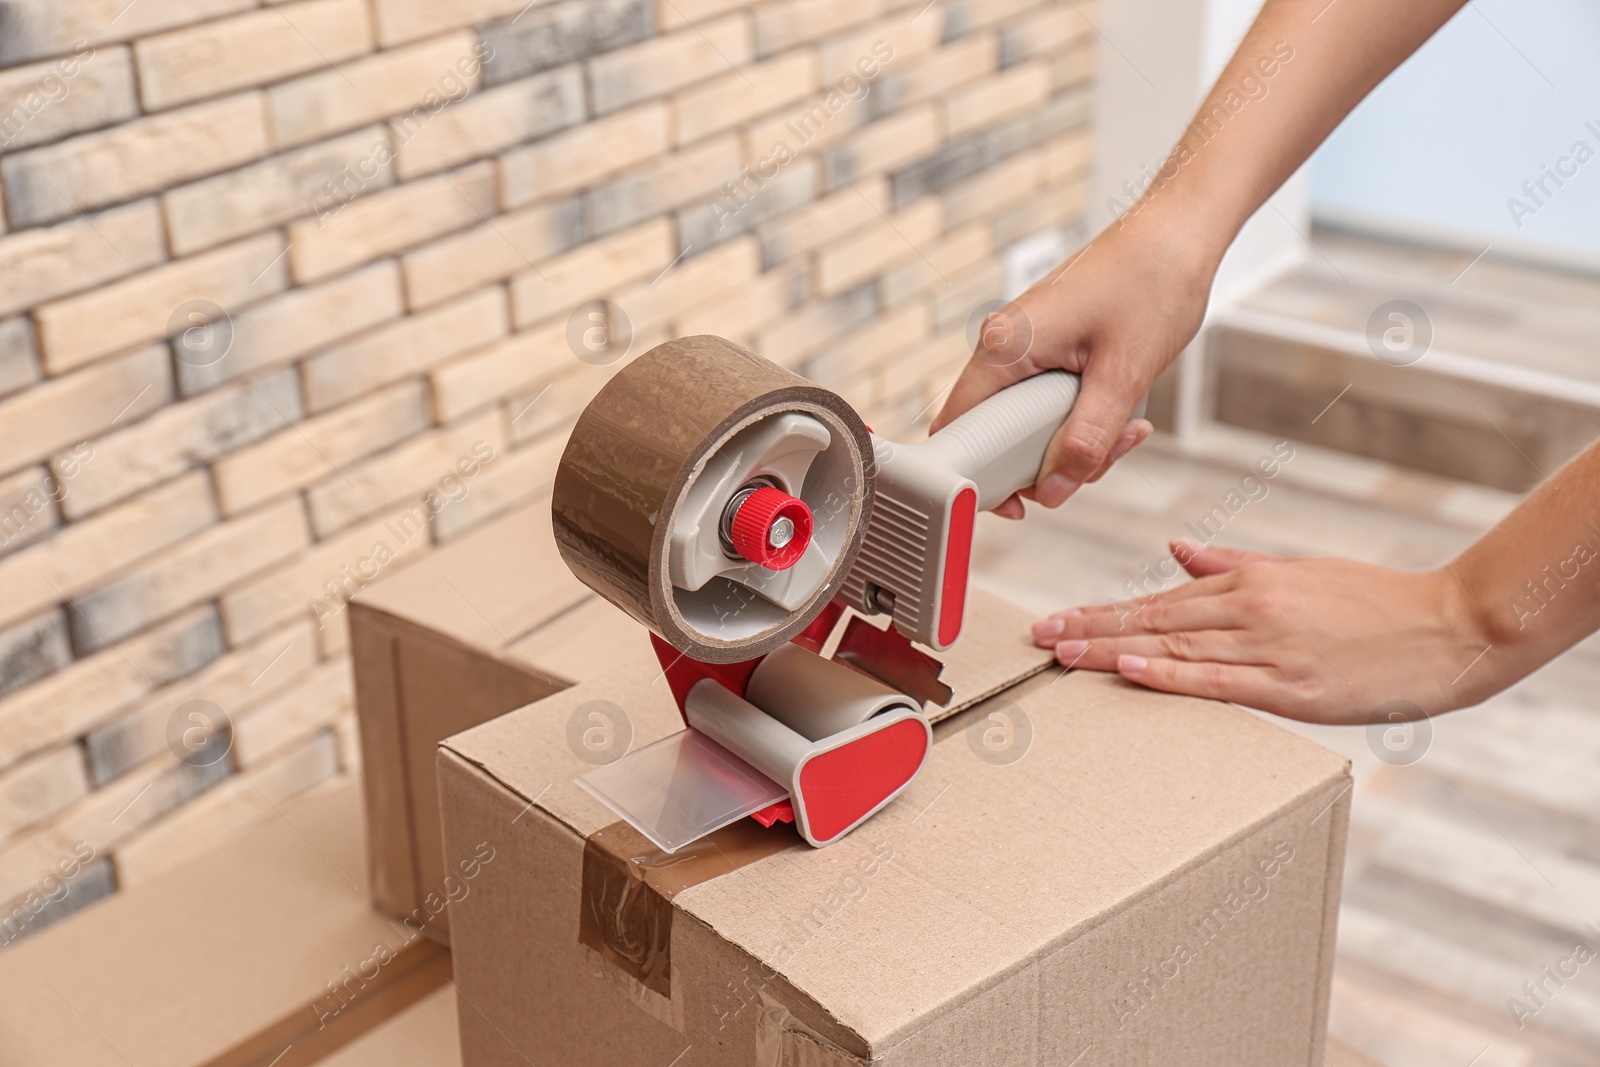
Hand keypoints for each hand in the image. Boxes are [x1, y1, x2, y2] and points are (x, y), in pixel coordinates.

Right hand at [930, 209, 1216, 517]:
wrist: (1180, 231)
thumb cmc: (1153, 283)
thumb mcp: (1123, 376)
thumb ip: (1085, 440)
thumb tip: (1053, 491)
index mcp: (1005, 346)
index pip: (959, 428)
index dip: (979, 476)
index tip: (1021, 502)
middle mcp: (1003, 343)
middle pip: (997, 433)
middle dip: (1048, 461)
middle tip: (1100, 459)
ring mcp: (1024, 343)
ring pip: (1028, 422)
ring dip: (1073, 441)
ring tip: (1127, 428)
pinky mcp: (1048, 344)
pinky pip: (1047, 400)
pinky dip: (1081, 417)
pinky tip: (1122, 411)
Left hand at [1030, 540, 1494, 723]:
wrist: (1450, 625)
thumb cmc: (1377, 602)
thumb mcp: (1299, 570)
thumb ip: (1232, 564)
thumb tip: (1177, 551)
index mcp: (1250, 583)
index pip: (1159, 599)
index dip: (1104, 611)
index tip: (1060, 618)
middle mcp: (1251, 609)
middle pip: (1153, 620)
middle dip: (1091, 629)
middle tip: (1039, 636)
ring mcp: (1270, 646)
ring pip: (1174, 646)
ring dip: (1112, 651)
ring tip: (1062, 654)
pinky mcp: (1293, 685)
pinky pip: (1218, 679)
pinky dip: (1169, 674)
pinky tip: (1130, 670)